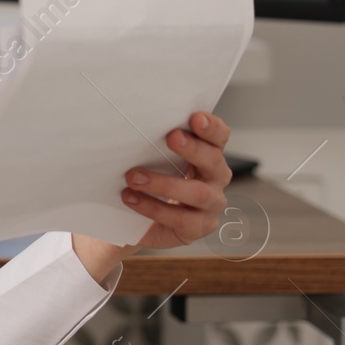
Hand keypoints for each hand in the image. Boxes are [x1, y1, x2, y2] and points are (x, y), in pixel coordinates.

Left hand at [118, 111, 233, 250]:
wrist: (132, 219)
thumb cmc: (145, 180)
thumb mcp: (149, 159)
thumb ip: (151, 144)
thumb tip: (126, 126)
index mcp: (207, 155)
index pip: (219, 138)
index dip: (212, 127)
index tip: (195, 117)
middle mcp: (215, 179)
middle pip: (214, 162)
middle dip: (194, 148)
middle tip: (172, 137)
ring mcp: (210, 206)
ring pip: (199, 193)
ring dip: (165, 183)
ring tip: (133, 177)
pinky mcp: (197, 227)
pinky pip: (180, 219)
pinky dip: (153, 207)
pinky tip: (131, 198)